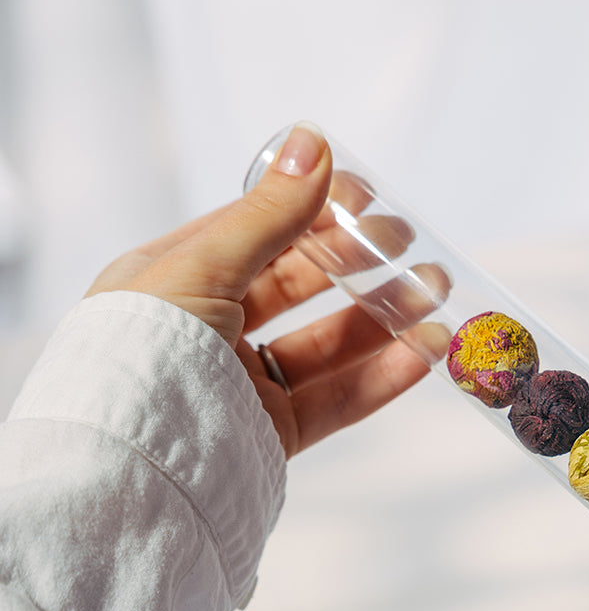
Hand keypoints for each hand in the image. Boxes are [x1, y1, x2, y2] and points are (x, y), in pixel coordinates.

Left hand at [87, 122, 437, 457]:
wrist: (132, 467)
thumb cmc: (145, 353)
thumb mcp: (203, 267)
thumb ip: (268, 216)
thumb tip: (314, 143)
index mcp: (172, 279)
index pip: (254, 233)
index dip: (312, 212)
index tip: (368, 199)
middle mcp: (204, 330)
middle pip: (296, 288)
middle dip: (357, 267)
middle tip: (412, 249)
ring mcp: (239, 384)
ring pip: (323, 345)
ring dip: (382, 321)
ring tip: (434, 299)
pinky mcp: (269, 435)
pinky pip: (334, 400)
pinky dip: (382, 377)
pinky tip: (423, 353)